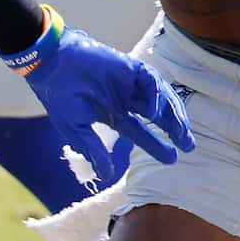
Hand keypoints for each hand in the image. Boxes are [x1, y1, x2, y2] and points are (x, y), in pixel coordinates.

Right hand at [14, 17, 190, 179]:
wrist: (51, 64)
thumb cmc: (58, 95)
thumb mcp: (76, 129)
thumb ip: (94, 150)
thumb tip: (107, 175)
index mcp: (112, 113)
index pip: (140, 132)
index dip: (157, 145)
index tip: (173, 159)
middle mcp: (125, 99)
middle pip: (158, 116)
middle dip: (174, 130)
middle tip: (188, 146)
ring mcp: (129, 83)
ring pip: (161, 98)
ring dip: (173, 115)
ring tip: (182, 132)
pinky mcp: (130, 67)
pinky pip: (151, 81)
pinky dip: (156, 96)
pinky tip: (154, 112)